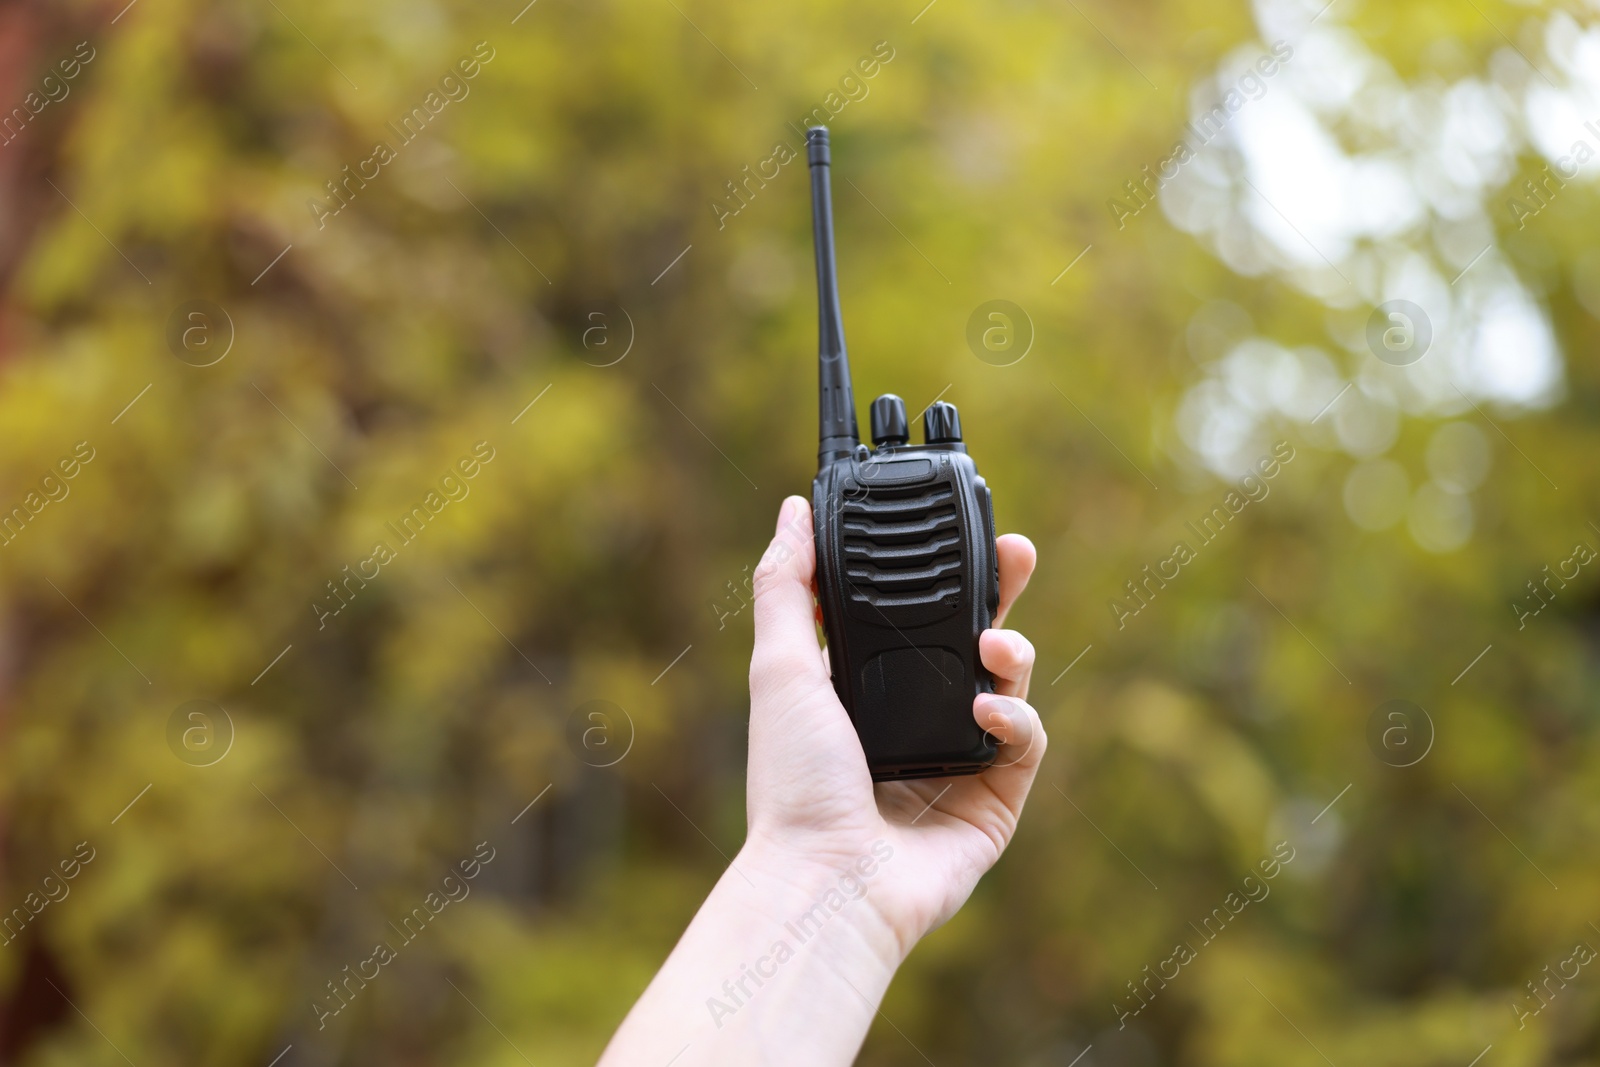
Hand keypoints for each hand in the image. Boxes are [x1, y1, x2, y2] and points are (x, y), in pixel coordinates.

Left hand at [742, 495, 1046, 959]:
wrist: (826, 880)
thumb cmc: (794, 785)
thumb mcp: (780, 667)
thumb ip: (787, 586)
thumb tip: (793, 512)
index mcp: (863, 689)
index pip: (914, 616)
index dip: (941, 572)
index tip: (957, 529)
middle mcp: (912, 720)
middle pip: (973, 640)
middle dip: (1000, 594)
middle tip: (1018, 552)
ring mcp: (956, 762)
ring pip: (1008, 686)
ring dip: (1011, 652)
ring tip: (995, 646)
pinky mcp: (993, 803)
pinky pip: (1024, 744)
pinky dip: (1016, 720)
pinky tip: (988, 712)